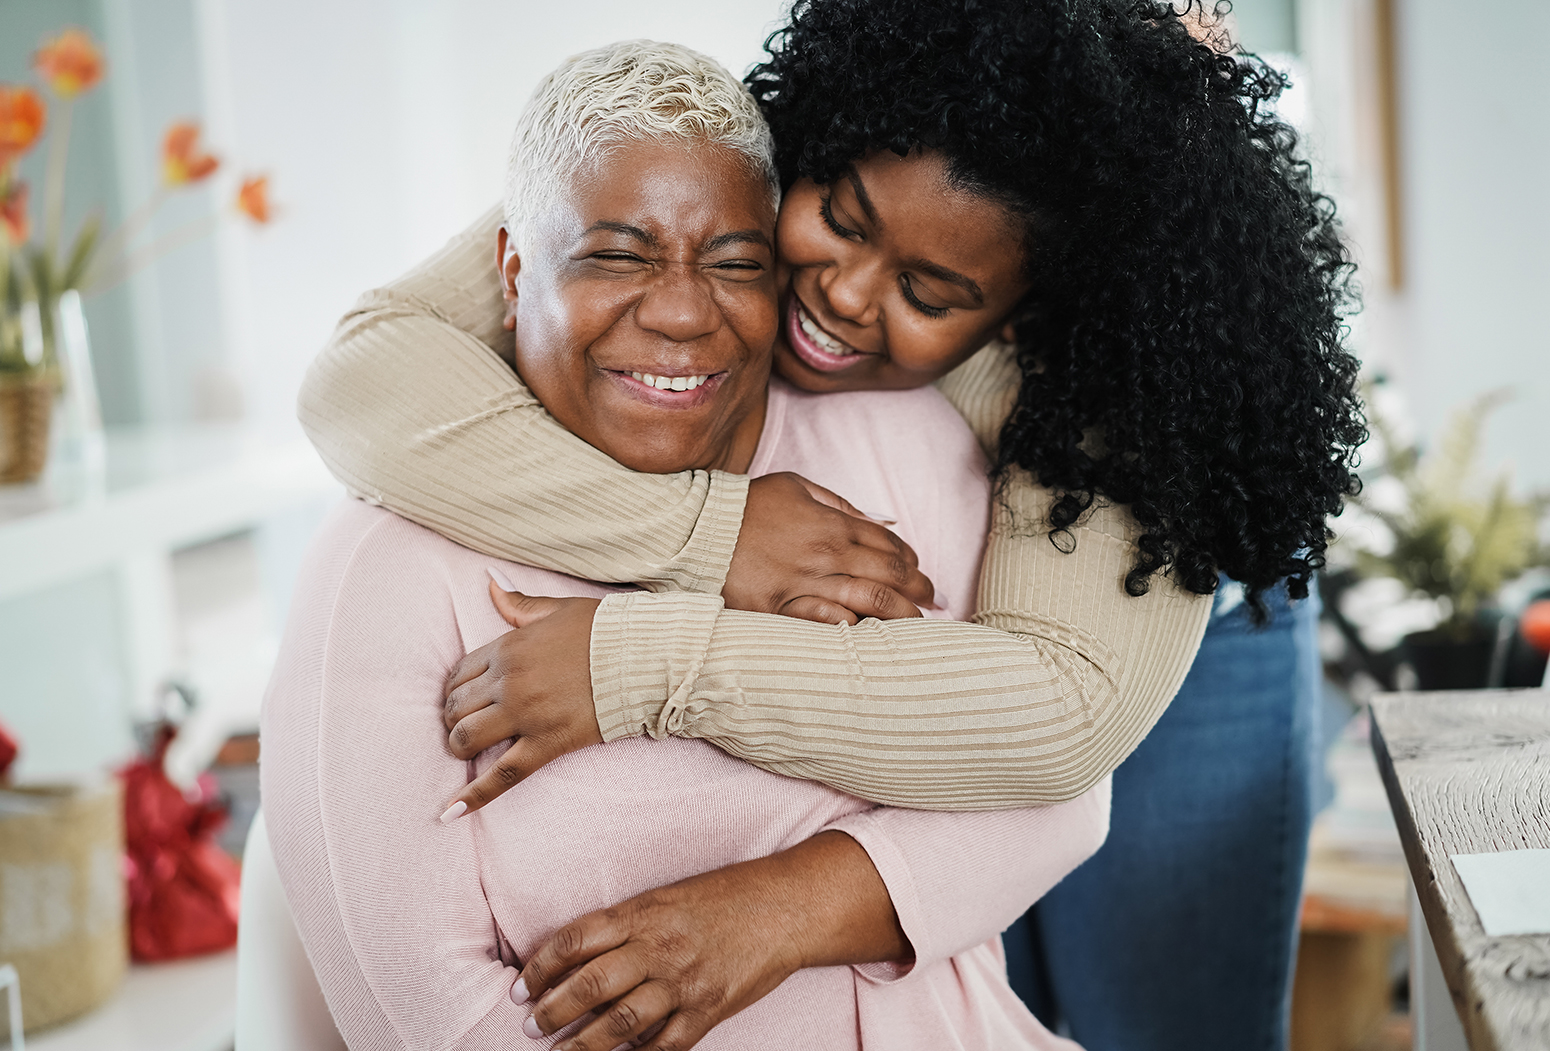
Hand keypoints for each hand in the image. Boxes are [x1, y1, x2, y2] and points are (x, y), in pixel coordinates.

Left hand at [440, 577, 601, 817]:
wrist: (645, 656)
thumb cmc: (604, 630)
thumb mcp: (557, 609)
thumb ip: (519, 604)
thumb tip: (491, 583)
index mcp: (508, 647)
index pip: (459, 673)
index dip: (456, 689)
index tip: (464, 698)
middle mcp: (509, 681)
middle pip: (457, 708)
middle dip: (455, 719)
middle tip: (467, 725)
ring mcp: (526, 715)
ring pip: (468, 739)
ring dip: (460, 747)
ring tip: (468, 751)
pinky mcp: (547, 744)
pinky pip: (503, 775)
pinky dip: (474, 796)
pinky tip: (450, 813)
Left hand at [513, 831, 907, 1050]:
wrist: (785, 906)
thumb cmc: (724, 895)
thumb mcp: (667, 896)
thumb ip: (625, 923)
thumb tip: (577, 955)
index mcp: (643, 912)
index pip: (575, 939)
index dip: (541, 966)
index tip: (522, 986)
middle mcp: (658, 947)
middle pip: (590, 985)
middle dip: (552, 1011)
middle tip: (531, 1026)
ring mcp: (684, 981)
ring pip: (620, 1023)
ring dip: (583, 1044)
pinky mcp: (709, 1008)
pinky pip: (665, 1045)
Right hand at [723, 472, 935, 624]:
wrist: (697, 529)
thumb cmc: (748, 506)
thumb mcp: (796, 486)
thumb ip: (840, 503)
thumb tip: (879, 522)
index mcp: (832, 524)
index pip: (888, 546)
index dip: (912, 563)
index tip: (920, 574)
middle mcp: (825, 554)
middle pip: (889, 576)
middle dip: (918, 591)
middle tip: (933, 603)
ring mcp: (803, 583)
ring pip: (868, 602)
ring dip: (899, 616)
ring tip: (915, 627)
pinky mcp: (779, 609)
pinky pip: (823, 622)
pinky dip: (851, 628)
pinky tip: (868, 635)